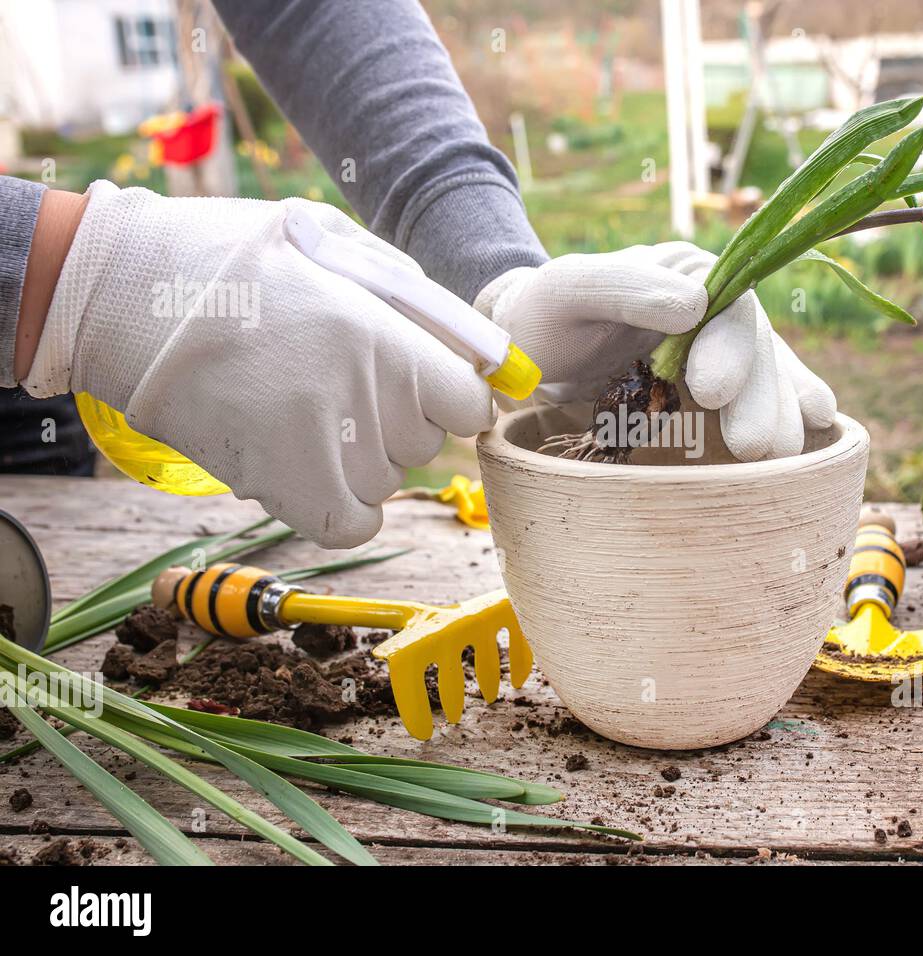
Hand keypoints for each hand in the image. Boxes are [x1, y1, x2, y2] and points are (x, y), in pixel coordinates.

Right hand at [23, 181, 493, 547]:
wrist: (121, 294)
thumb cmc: (236, 260)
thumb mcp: (334, 245)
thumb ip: (417, 300)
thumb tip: (486, 354)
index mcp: (380, 332)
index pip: (471, 404)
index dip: (452, 397)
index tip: (426, 387)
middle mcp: (359, 391)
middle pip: (426, 442)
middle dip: (399, 419)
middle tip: (338, 383)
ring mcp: (317, 442)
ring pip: (387, 481)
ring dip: (362, 458)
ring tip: (307, 412)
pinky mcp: (275, 482)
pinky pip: (351, 524)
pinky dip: (344, 507)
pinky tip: (315, 470)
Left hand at [474, 241, 835, 460]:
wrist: (531, 349)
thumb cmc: (546, 313)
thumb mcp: (571, 287)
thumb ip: (625, 286)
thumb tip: (695, 303)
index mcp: (690, 274)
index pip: (727, 307)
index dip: (731, 348)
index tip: (711, 390)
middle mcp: (718, 313)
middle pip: (757, 351)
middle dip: (761, 398)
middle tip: (755, 445)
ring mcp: (721, 355)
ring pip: (766, 381)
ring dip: (778, 418)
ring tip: (777, 457)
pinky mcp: (715, 397)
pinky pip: (760, 401)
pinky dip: (788, 414)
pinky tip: (814, 431)